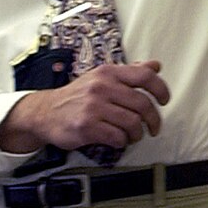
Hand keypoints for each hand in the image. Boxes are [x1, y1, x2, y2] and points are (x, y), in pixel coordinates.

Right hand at [0, 61, 172, 154]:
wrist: (44, 113)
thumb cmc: (78, 96)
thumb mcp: (102, 77)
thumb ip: (130, 72)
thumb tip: (156, 65)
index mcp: (108, 73)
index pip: (145, 76)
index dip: (160, 89)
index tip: (164, 100)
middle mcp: (101, 87)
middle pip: (143, 104)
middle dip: (153, 120)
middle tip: (153, 128)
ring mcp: (93, 107)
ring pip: (133, 123)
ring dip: (137, 133)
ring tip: (133, 135)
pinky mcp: (86, 126)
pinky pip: (117, 137)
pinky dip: (123, 141)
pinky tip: (118, 140)